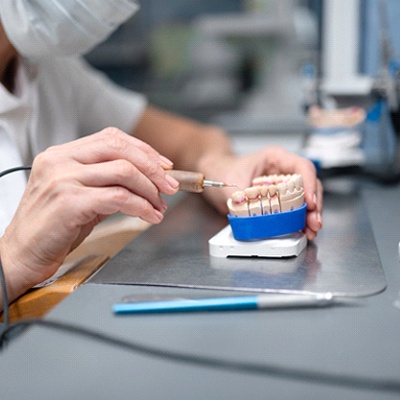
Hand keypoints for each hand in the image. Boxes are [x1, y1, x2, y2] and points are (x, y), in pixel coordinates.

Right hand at [0, 127, 178, 302]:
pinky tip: (149, 216)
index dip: (143, 150)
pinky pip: (118, 197)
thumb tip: (147, 180)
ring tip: (159, 206)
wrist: (20, 255)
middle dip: (153, 167)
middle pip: (120, 148)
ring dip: (150, 190)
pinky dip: (141, 206)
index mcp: (62, 154)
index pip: (111, 138)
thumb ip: (107, 183)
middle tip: (171, 185)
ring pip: (123, 171)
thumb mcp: (80, 196)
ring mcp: (62, 179)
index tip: (163, 166)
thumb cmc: (51, 228)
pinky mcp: (68, 202)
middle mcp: (60, 160)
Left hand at [198, 146, 322, 240]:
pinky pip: (293, 209)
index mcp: (274, 158)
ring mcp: (282, 186)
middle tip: (314, 222)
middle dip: (314, 205)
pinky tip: (302, 230)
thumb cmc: (221, 170)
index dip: (309, 184)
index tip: (309, 202)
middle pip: (308, 185)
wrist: (212, 178)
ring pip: (305, 198)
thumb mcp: (228, 182)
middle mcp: (282, 171)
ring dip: (310, 215)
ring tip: (311, 230)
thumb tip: (249, 215)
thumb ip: (239, 198)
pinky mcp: (278, 200)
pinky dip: (299, 220)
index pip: (301, 167)